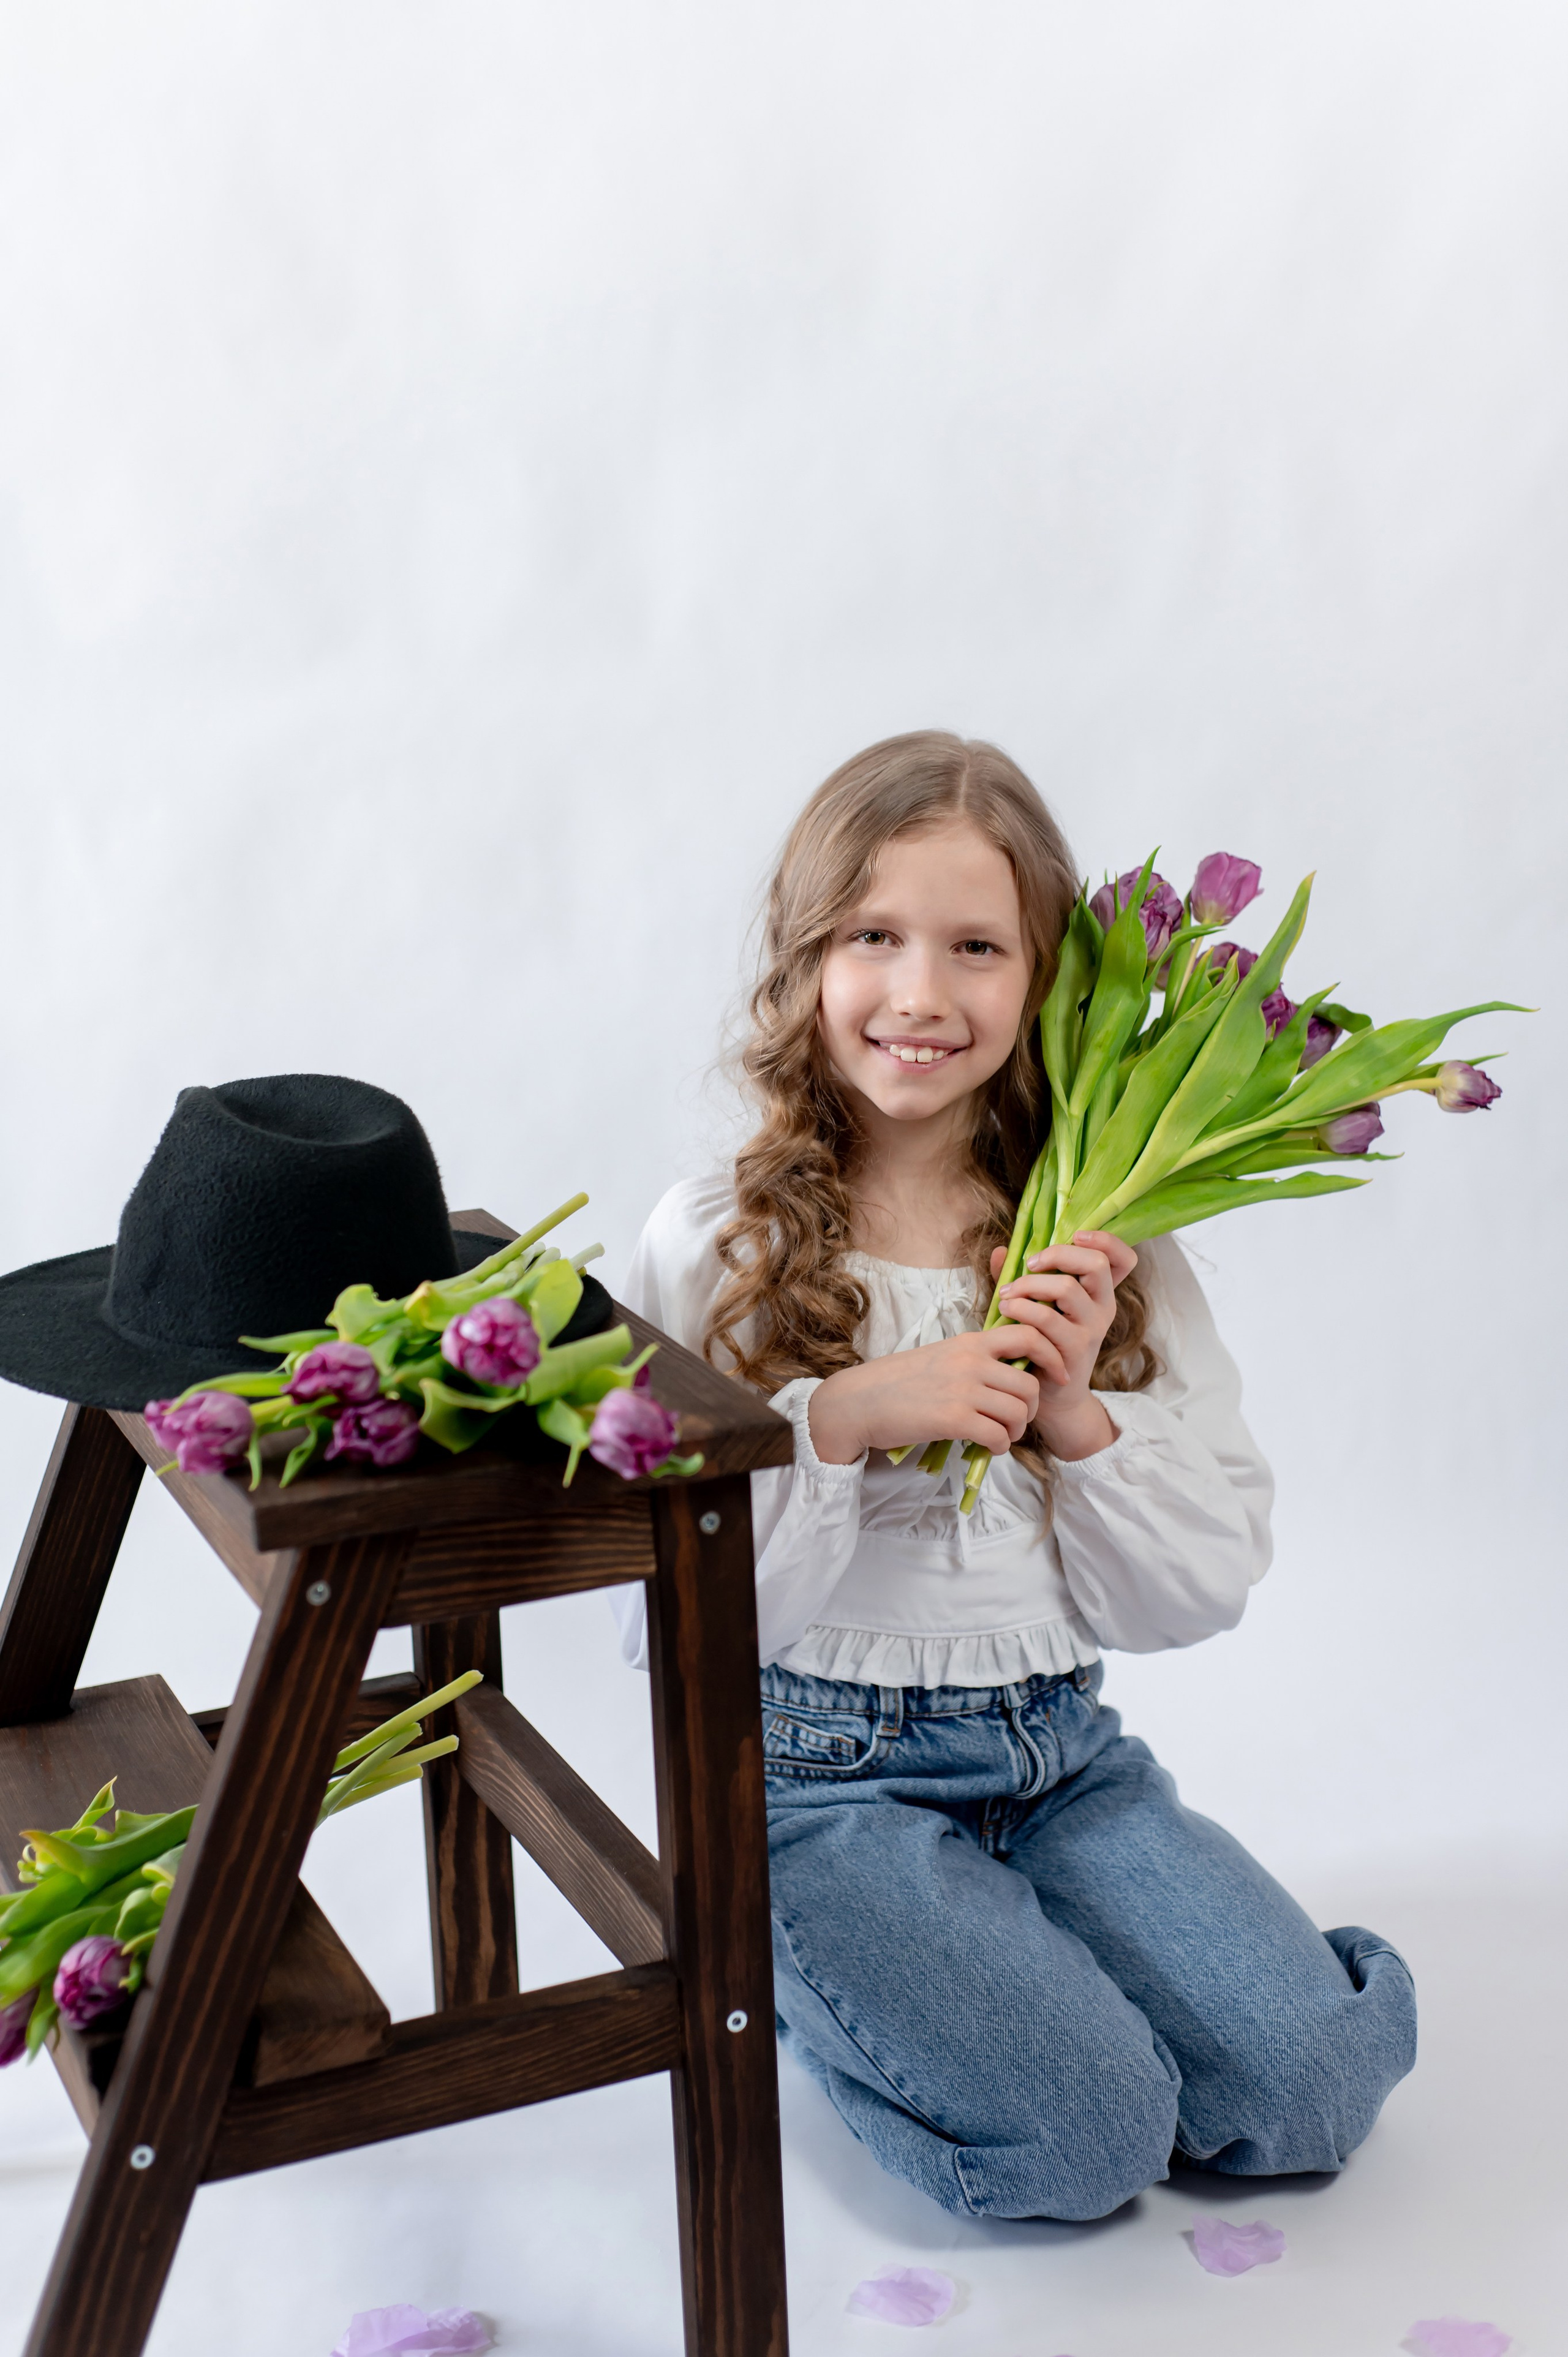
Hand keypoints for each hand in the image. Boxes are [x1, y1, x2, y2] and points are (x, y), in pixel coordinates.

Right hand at [807, 1328, 1042, 1465]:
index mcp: (970, 1342)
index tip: (1056, 1375)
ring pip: (1018, 1412)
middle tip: (1018, 1419)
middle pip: (1030, 1384)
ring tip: (1001, 1434)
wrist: (859, 1401)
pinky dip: (1000, 1446)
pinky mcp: (953, 1420)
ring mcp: (963, 1390)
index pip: (1029, 1335)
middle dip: (1032, 1408)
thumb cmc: (898, 1381)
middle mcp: (971, 1361)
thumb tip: (1010, 1373)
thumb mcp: (942, 1356)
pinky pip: (999, 1436)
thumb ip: (974, 1359)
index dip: (1052, 1355)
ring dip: (1016, 1430)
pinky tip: (988, 1446)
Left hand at [986, 1228, 1137, 1461]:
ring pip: (1065, 1288)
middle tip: (1027, 1264)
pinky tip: (1004, 1313)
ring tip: (1006, 1295)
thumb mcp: (1034, 1304)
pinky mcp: (1075, 1350)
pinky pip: (1046, 1320)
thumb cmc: (1040, 1343)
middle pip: (1095, 1264)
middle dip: (1056, 1255)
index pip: (1122, 1258)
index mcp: (1099, 1292)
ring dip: (1028, 1285)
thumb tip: (1001, 1250)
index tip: (1075, 1235)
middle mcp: (1103, 1307)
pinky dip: (1020, 1310)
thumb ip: (1021, 1277)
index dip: (1105, 1240)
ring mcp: (1092, 1329)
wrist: (1049, 1396)